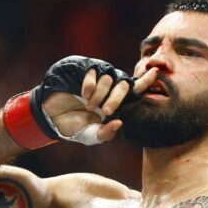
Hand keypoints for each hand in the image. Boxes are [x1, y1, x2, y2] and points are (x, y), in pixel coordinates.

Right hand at [44, 67, 158, 142]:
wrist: (51, 118)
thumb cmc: (74, 126)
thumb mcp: (91, 136)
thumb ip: (106, 133)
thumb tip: (119, 123)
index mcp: (115, 102)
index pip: (135, 89)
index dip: (146, 80)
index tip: (156, 72)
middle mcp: (108, 89)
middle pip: (124, 84)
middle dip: (117, 98)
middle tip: (106, 111)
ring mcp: (96, 79)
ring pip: (110, 78)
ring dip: (100, 94)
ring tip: (89, 106)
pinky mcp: (83, 71)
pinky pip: (94, 72)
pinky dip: (90, 85)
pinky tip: (83, 94)